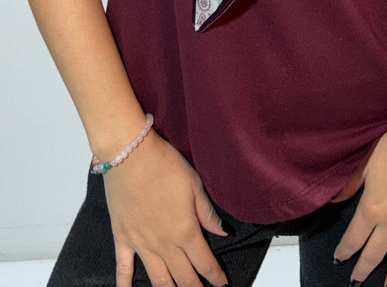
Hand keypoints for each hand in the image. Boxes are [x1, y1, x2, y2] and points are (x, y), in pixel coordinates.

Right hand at [103, 129, 228, 286]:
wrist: (129, 154)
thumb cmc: (163, 164)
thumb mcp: (194, 184)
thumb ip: (207, 213)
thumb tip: (222, 232)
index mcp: (185, 230)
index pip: (204, 262)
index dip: (214, 275)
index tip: (221, 282)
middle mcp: (164, 243)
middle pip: (183, 277)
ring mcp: (141, 244)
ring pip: (158, 279)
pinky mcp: (123, 238)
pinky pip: (123, 268)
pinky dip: (125, 285)